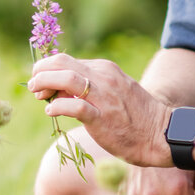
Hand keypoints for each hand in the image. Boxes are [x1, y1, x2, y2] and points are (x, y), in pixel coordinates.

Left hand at [27, 52, 172, 166]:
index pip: (67, 60)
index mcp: (105, 69)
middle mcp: (104, 78)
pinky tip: (51, 111)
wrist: (160, 134)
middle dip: (40, 71)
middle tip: (33, 86)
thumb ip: (88, 86)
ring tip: (38, 94)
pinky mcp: (102, 118)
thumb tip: (57, 89)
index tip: (40, 81)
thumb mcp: (113, 91)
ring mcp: (104, 97)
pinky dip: (57, 106)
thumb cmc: (134, 115)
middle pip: (62, 63)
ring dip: (44, 84)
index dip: (47, 69)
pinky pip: (74, 106)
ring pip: (66, 79)